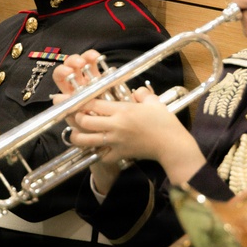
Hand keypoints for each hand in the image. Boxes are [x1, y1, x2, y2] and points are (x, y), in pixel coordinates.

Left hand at [54, 51, 204, 190]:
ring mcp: (115, 141)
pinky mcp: (119, 154)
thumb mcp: (153, 102)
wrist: (172, 145)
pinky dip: (96, 153)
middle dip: (76, 118)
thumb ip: (142, 94)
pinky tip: (95, 149)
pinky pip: (101, 156)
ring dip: (78, 137)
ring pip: (87, 140)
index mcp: (122, 110)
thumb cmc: (165, 122)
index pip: (93, 104)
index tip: (74, 100)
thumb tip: (138, 90)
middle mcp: (115, 125)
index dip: (80, 101)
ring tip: (76, 134)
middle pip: (85, 121)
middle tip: (74, 116)